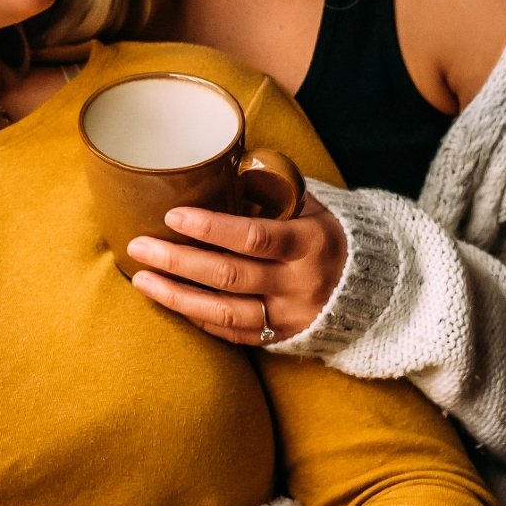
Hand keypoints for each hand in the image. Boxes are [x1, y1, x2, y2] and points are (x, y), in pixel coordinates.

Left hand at [126, 194, 346, 344]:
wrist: (366, 286)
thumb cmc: (325, 234)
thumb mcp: (308, 207)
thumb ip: (268, 191)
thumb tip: (213, 166)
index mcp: (309, 243)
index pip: (253, 236)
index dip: (210, 228)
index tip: (172, 215)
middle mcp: (299, 284)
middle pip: (229, 275)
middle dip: (178, 260)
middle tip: (139, 246)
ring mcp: (289, 316)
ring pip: (224, 312)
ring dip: (177, 296)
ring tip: (142, 278)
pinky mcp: (280, 339)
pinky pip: (232, 334)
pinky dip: (198, 318)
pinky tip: (170, 301)